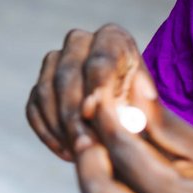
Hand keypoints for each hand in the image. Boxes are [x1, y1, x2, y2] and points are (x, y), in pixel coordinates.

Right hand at [27, 24, 150, 160]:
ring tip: (79, 152)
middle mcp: (80, 43)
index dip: (95, 85)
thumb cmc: (152, 118)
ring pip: (45, 90)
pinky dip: (47, 132)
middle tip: (84, 143)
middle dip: (73, 112)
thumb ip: (150, 111)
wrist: (135, 125)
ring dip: (59, 125)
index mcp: (113, 38)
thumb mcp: (160, 115)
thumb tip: (138, 103)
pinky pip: (33, 108)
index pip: (100, 58)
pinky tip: (67, 153)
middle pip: (66, 74)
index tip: (94, 112)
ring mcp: (55, 63)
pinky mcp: (40, 87)